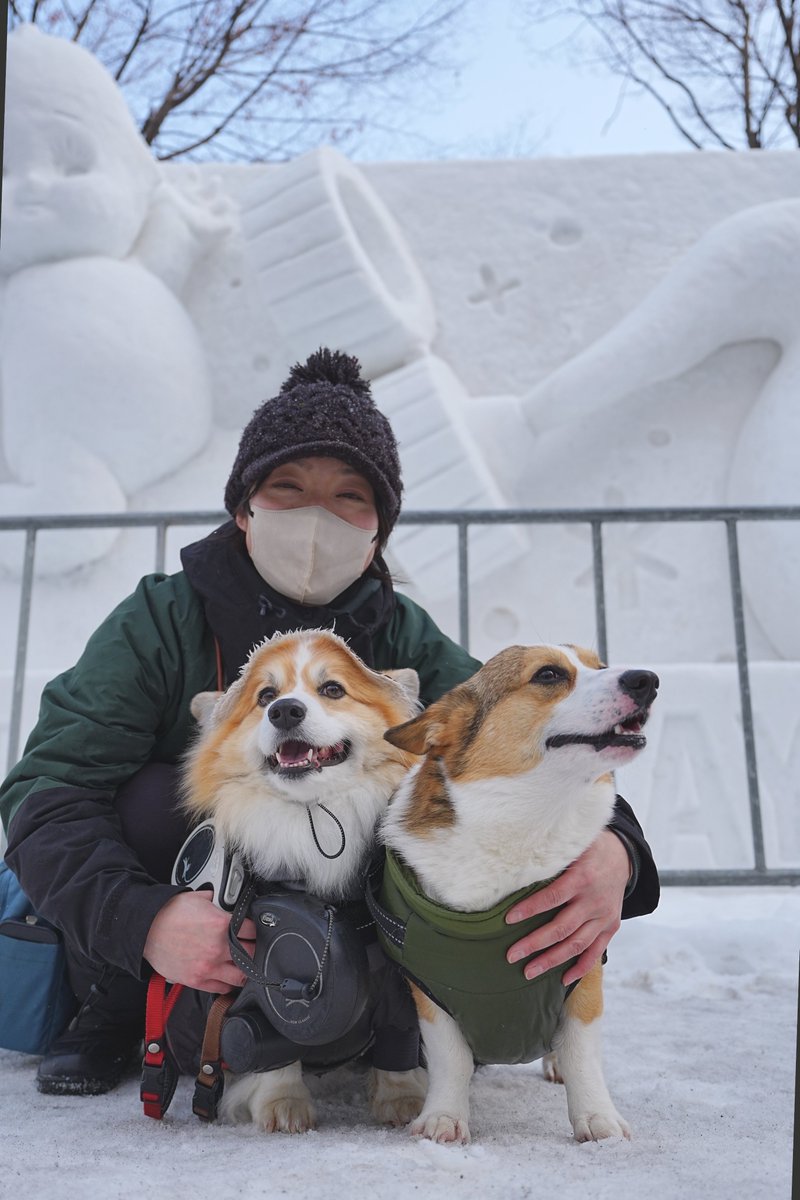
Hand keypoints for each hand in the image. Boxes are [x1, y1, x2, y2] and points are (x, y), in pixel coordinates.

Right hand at [143, 890, 256, 992]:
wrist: (146, 929)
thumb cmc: (169, 913)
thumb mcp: (199, 897)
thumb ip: (217, 899)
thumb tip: (223, 897)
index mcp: (222, 924)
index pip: (253, 930)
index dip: (256, 929)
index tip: (254, 932)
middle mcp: (218, 947)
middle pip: (251, 954)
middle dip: (253, 950)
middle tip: (250, 948)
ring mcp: (209, 966)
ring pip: (241, 976)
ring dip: (244, 970)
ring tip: (243, 965)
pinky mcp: (197, 980)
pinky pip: (222, 988)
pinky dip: (228, 983)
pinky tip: (228, 976)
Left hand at [505, 830, 630, 986]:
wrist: (624, 856)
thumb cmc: (590, 849)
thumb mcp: (573, 844)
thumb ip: (551, 854)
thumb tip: (518, 860)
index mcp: (582, 878)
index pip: (552, 897)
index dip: (530, 909)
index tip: (508, 919)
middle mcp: (594, 901)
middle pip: (561, 928)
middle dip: (534, 943)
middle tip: (511, 955)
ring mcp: (604, 917)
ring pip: (576, 944)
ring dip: (552, 960)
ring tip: (528, 972)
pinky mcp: (611, 927)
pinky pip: (596, 951)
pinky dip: (581, 967)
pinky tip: (563, 980)